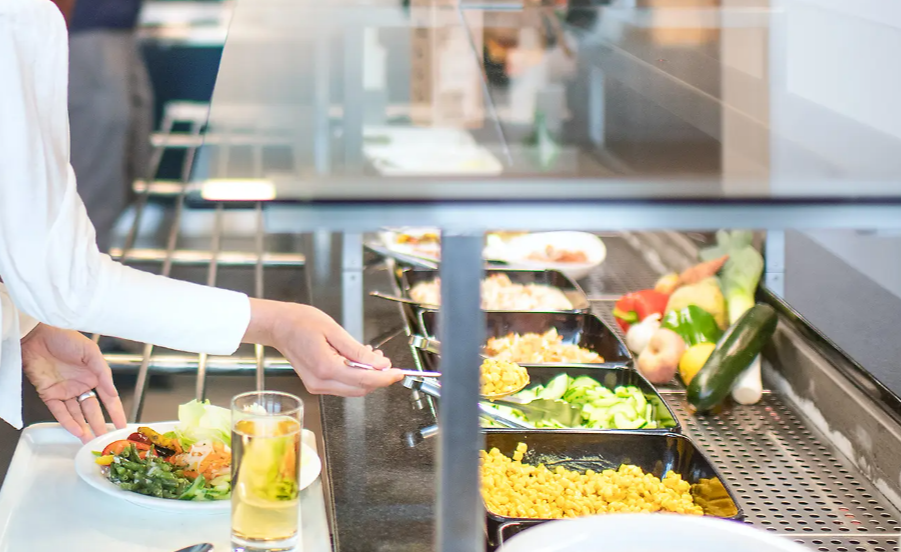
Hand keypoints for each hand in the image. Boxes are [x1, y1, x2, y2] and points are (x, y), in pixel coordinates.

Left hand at [21, 324, 126, 442]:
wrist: (36, 335)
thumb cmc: (64, 338)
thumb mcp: (91, 352)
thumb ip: (103, 372)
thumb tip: (113, 392)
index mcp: (94, 376)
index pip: (108, 399)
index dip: (116, 412)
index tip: (122, 426)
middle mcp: (81, 386)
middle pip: (93, 410)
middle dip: (99, 425)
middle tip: (105, 440)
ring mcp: (65, 392)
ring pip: (77, 414)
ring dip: (84, 427)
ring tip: (90, 440)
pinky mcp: (49, 394)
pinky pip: (60, 412)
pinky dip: (68, 421)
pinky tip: (76, 430)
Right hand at [245, 300, 403, 395]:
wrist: (279, 326)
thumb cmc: (301, 322)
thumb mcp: (334, 330)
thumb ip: (358, 350)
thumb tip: (379, 363)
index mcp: (325, 368)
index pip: (364, 380)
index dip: (385, 378)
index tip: (399, 373)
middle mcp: (320, 382)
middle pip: (360, 389)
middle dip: (378, 378)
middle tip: (387, 361)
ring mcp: (317, 386)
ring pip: (353, 390)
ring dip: (367, 377)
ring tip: (373, 357)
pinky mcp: (316, 384)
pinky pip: (343, 386)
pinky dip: (355, 377)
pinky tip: (358, 362)